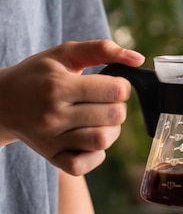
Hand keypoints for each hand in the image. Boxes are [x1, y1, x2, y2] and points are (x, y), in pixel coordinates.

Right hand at [0, 40, 144, 174]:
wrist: (1, 103)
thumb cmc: (37, 75)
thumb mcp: (64, 54)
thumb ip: (102, 49)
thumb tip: (138, 58)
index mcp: (58, 86)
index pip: (115, 90)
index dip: (122, 86)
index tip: (112, 84)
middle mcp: (53, 115)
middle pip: (114, 116)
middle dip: (118, 106)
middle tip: (105, 102)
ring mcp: (52, 139)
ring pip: (103, 140)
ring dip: (112, 130)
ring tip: (100, 119)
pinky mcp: (52, 157)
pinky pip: (86, 164)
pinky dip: (96, 153)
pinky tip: (89, 138)